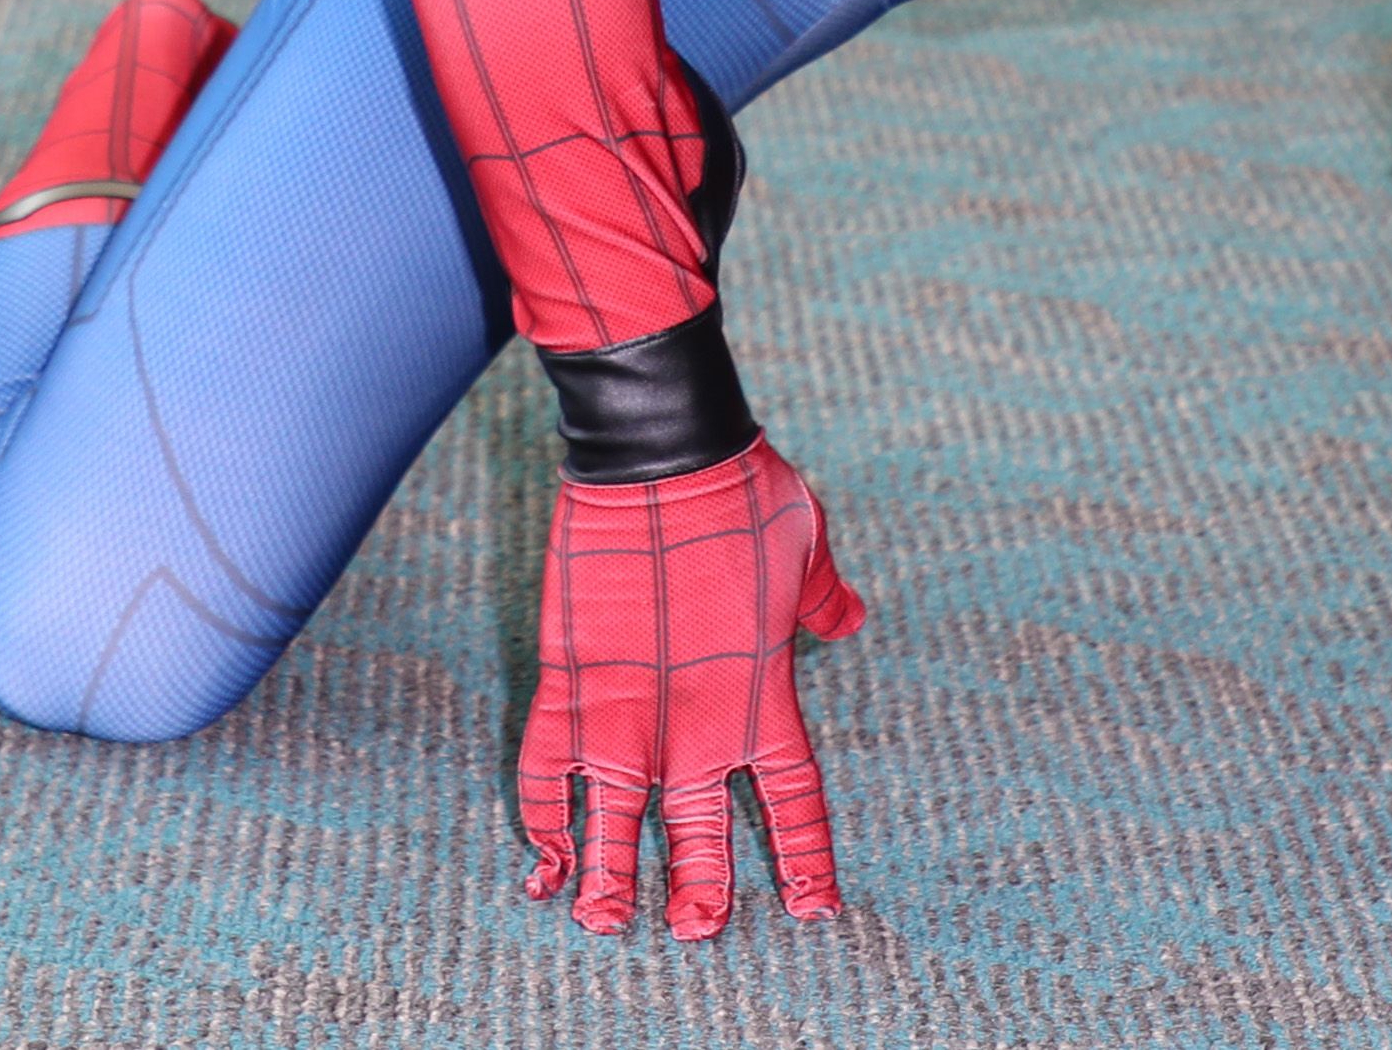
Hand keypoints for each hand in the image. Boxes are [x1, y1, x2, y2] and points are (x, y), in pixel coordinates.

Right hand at [519, 437, 861, 939]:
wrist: (662, 460)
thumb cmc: (744, 493)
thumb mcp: (808, 546)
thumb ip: (825, 598)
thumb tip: (848, 620)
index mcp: (766, 700)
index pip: (795, 806)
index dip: (806, 864)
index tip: (813, 912)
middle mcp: (698, 727)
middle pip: (702, 837)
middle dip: (699, 894)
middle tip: (694, 932)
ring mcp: (627, 714)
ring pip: (616, 828)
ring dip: (609, 883)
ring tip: (602, 926)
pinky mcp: (570, 687)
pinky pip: (547, 773)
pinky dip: (542, 817)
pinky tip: (545, 853)